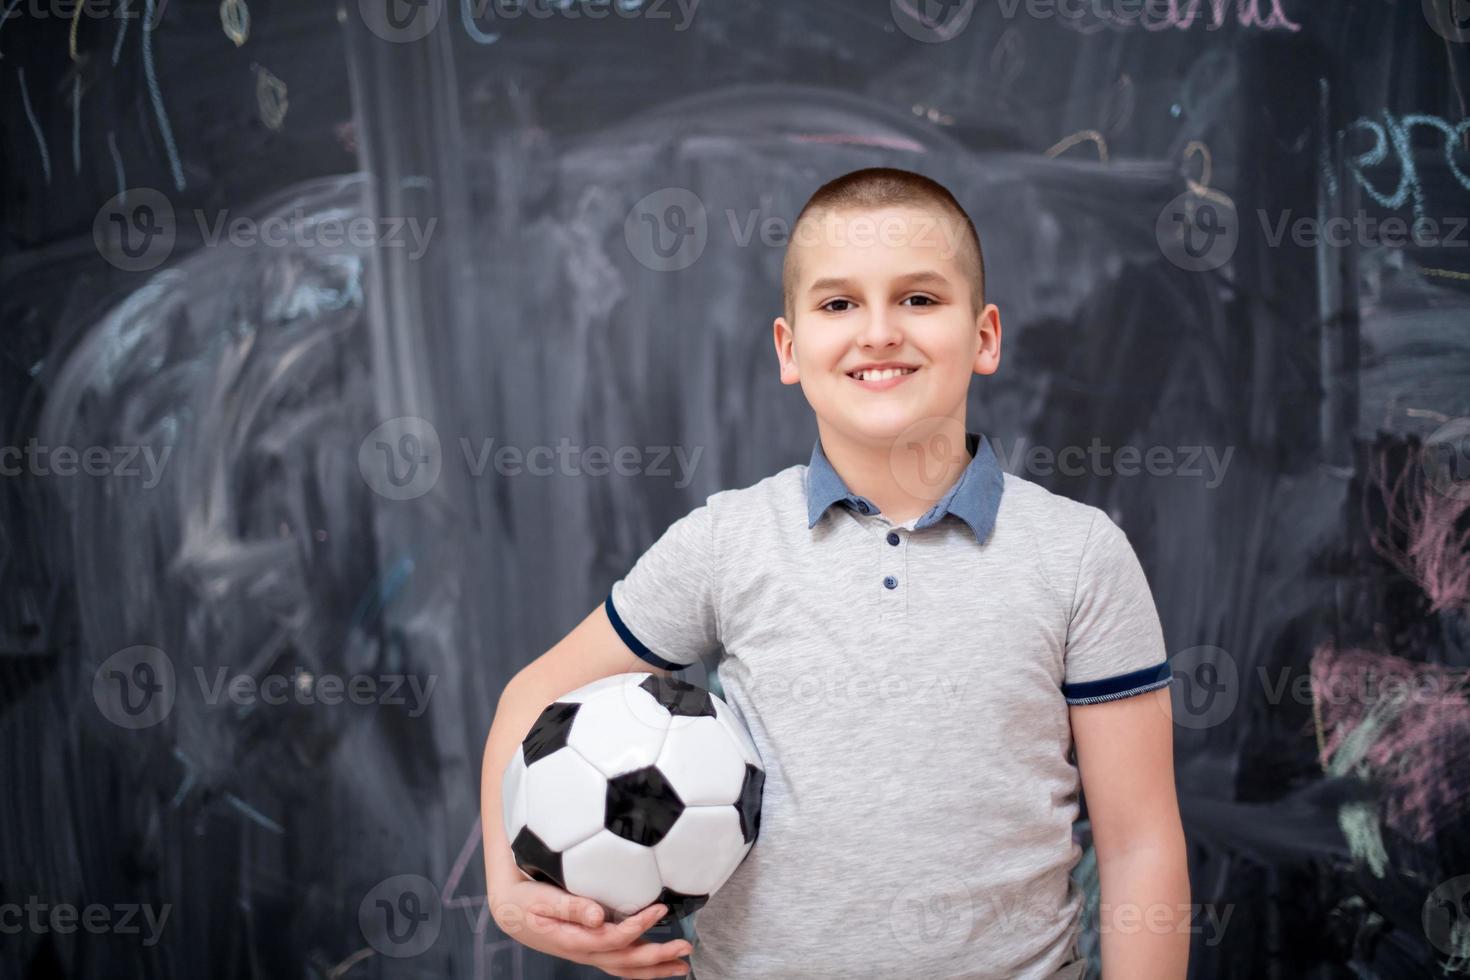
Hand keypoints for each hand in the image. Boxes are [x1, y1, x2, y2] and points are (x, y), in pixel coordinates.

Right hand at [489, 876, 691, 977]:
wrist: (510, 910)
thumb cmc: (525, 901)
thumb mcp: (542, 899)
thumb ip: (571, 906)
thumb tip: (598, 914)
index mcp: (575, 940)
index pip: (614, 939)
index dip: (639, 926)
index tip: (661, 909)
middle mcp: (584, 952)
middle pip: (626, 961)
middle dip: (658, 957)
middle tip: (686, 948)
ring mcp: (588, 953)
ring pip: (625, 968)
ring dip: (654, 968)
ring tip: (681, 966)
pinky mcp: (589, 949)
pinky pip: (618, 963)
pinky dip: (639, 967)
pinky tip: (655, 964)